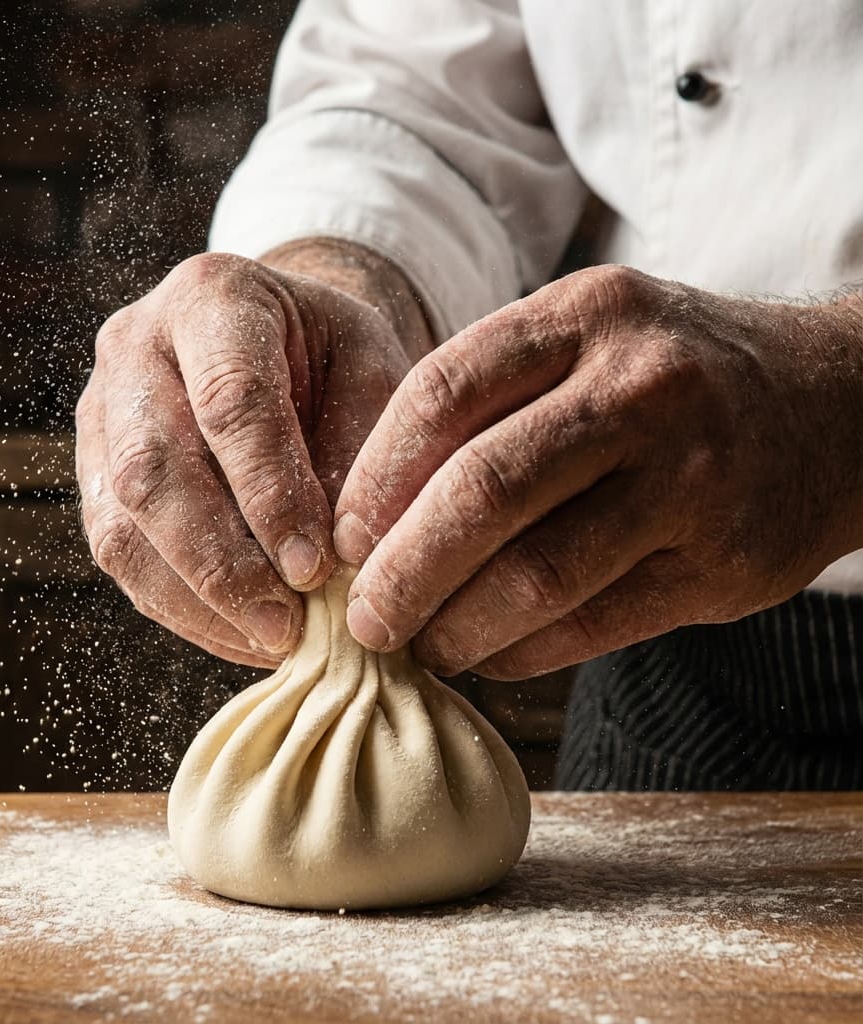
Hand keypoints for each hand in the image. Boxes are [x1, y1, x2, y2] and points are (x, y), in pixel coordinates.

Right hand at [76, 246, 425, 667]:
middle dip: (221, 563)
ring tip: (270, 641)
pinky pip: (120, 553)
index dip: (272, 494)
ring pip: (121, 525)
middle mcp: (135, 347)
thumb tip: (344, 563)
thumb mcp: (372, 373)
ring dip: (196, 599)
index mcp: (213, 298)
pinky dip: (181, 605)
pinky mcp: (96, 472)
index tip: (317, 569)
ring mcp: (102, 411)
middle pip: (153, 470)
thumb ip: (362, 451)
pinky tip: (239, 633)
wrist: (280, 341)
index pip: (231, 401)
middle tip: (286, 627)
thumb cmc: (335, 359)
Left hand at [334, 265, 862, 678]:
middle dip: (402, 571)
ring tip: (421, 643)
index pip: (442, 393)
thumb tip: (372, 513)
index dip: (373, 477)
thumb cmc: (672, 378)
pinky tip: (488, 653)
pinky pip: (592, 625)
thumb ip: (490, 401)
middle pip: (482, 490)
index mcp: (587, 315)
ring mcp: (691, 478)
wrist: (835, 406)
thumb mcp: (586, 341)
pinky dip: (520, 652)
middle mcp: (642, 388)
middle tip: (365, 617)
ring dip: (456, 626)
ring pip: (536, 573)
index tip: (343, 536)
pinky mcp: (722, 565)